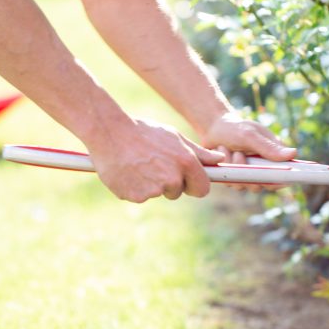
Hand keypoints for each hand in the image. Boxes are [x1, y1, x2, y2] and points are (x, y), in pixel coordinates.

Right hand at [88, 119, 225, 202]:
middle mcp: (172, 178)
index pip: (202, 189)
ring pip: (158, 194)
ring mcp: (154, 190)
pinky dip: (135, 188)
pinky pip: (140, 197)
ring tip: (138, 165)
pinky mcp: (136, 197)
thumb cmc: (144, 132)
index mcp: (186, 163)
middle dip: (170, 184)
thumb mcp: (174, 137)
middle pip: (178, 192)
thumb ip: (199, 152)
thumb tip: (219, 160)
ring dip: (151, 185)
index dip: (194, 185)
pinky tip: (128, 172)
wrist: (109, 132)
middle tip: (153, 165)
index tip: (186, 180)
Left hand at [200, 112, 295, 191]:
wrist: (212, 126)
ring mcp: (248, 173)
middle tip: (239, 154)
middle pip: (262, 184)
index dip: (280, 180)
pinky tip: (221, 151)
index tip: (269, 177)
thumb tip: (293, 153)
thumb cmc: (235, 127)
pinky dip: (225, 169)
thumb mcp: (251, 135)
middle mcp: (262, 167)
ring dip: (234, 167)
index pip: (282, 175)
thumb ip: (269, 147)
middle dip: (249, 172)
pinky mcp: (235, 176)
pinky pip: (232, 182)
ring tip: (226, 148)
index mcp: (273, 156)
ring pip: (245, 185)